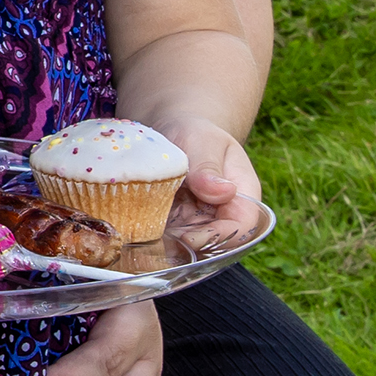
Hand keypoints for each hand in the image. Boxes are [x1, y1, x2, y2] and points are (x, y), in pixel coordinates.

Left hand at [142, 110, 264, 242]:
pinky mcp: (173, 221)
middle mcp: (222, 214)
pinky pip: (165, 236)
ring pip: (187, 245)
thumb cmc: (193, 132)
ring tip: (142, 238)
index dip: (219, 237)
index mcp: (242, 196)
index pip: (242, 227)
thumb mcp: (202, 142)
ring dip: (167, 245)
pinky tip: (132, 232)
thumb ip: (209, 167)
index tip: (190, 237)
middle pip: (214, 243)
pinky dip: (151, 236)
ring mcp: (197, 220)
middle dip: (187, 246)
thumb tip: (224, 192)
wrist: (171, 129)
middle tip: (159, 241)